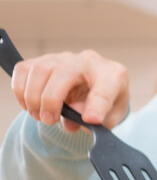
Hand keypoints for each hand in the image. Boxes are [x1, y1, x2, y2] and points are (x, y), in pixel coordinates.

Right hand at [8, 50, 130, 132]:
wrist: (96, 89)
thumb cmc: (106, 104)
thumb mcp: (110, 117)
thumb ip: (98, 121)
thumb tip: (73, 120)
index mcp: (113, 75)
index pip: (105, 89)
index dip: (97, 106)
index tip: (91, 120)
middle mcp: (88, 61)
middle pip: (63, 73)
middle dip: (51, 101)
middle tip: (48, 120)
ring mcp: (64, 58)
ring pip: (40, 70)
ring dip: (34, 97)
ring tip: (39, 116)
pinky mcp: (44, 60)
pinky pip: (24, 69)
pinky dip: (21, 90)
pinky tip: (28, 105)